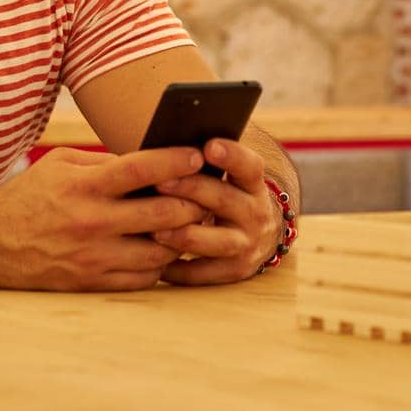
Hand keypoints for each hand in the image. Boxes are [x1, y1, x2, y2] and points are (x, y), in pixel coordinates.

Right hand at [0, 146, 208, 291]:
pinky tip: (166, 249)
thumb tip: (157, 164)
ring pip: (160, 250)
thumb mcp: (62, 166)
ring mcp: (92, 258)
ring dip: (182, 236)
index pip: (140, 169)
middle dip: (193, 202)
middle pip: (162, 213)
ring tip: (193, 222)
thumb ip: (107, 164)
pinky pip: (143, 278)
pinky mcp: (91, 283)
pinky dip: (160, 264)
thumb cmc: (32, 196)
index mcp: (83, 186)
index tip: (198, 155)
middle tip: (208, 193)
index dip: (175, 161)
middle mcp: (90, 223)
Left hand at [151, 139, 280, 285]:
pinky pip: (202, 273)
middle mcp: (255, 213)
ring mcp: (246, 245)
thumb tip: (167, 136)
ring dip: (185, 235)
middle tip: (159, 182)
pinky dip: (177, 268)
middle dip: (191, 190)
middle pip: (224, 200)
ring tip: (155, 230)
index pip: (250, 166)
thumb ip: (205, 162)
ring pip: (216, 241)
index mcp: (253, 185)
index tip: (208, 146)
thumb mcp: (229, 177)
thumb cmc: (224, 196)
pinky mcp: (233, 272)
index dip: (232, 156)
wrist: (258, 237)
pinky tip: (152, 258)